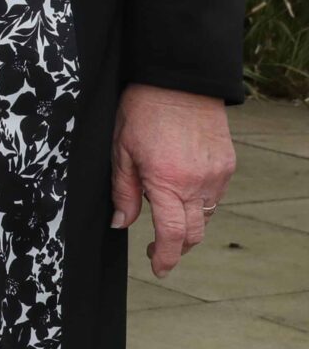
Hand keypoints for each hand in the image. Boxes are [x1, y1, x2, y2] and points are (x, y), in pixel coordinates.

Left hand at [112, 84, 236, 277]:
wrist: (179, 81)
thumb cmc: (142, 111)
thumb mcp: (120, 151)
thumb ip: (122, 191)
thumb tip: (122, 224)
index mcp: (167, 183)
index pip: (172, 235)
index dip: (166, 257)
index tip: (158, 268)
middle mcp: (197, 184)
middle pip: (194, 233)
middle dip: (177, 247)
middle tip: (159, 250)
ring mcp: (217, 175)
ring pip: (207, 215)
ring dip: (189, 221)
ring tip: (167, 209)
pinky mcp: (227, 165)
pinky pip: (215, 194)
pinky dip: (199, 199)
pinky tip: (183, 187)